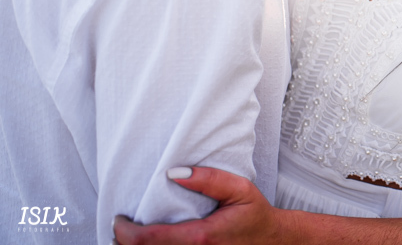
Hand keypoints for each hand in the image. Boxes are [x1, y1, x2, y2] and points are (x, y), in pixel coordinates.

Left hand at [113, 166, 296, 244]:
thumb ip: (208, 178)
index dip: (125, 232)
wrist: (273, 241)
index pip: (148, 240)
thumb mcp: (239, 189)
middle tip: (119, 227)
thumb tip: (173, 173)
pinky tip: (151, 243)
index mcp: (201, 237)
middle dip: (124, 243)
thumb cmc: (255, 215)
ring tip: (129, 236)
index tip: (119, 219)